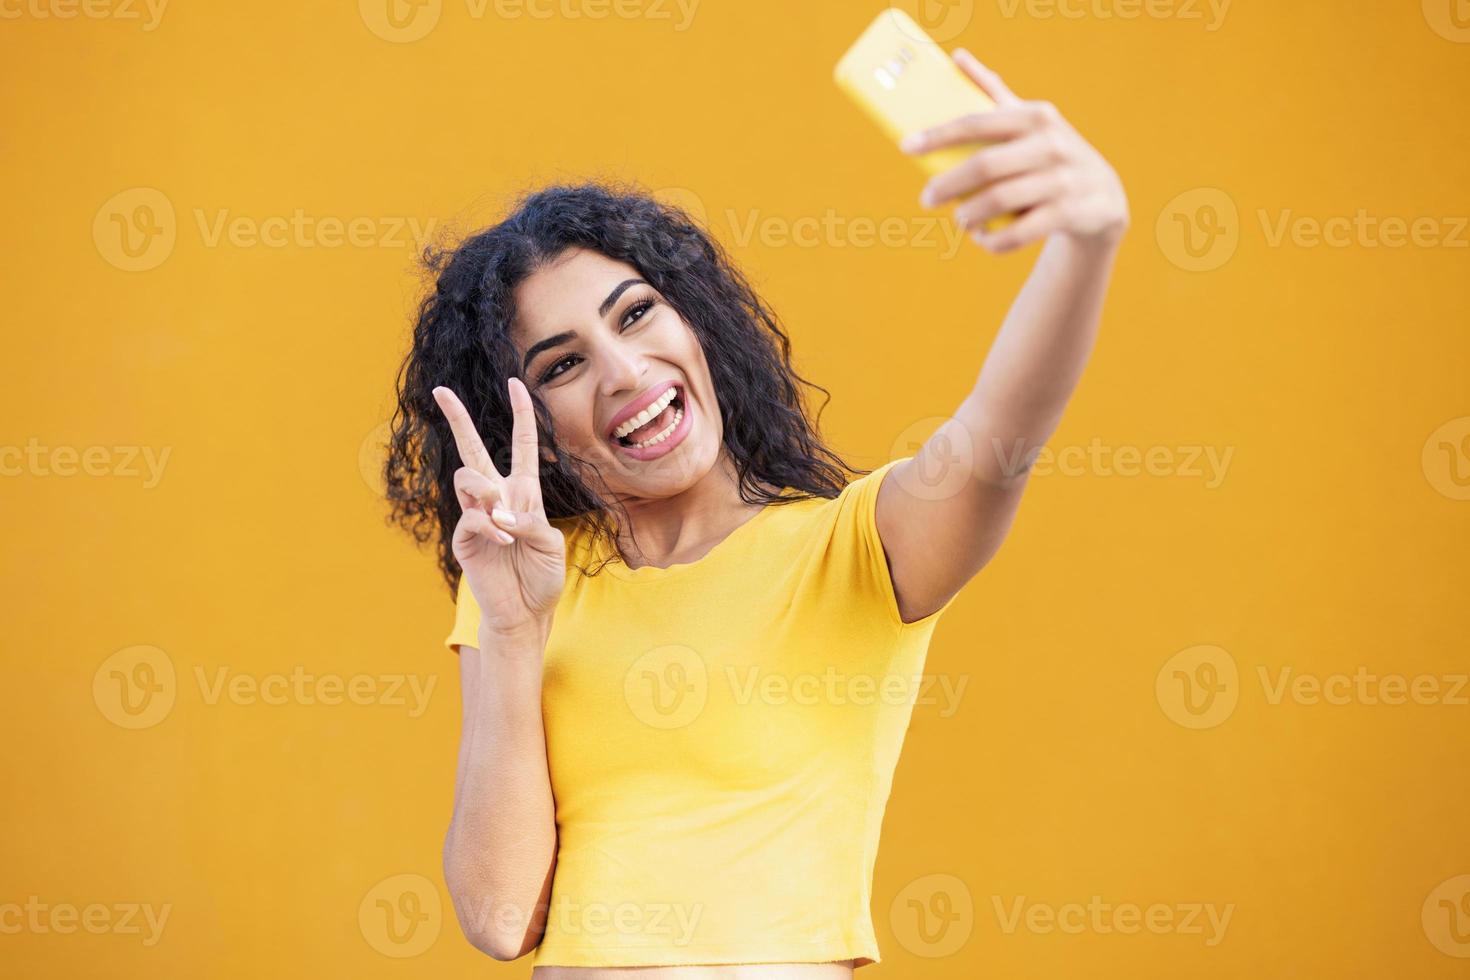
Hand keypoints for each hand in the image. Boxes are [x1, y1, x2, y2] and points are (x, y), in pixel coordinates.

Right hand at [432, 378, 565, 639]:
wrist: (526, 612)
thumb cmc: (542, 576)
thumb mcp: (550, 544)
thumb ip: (530, 521)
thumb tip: (500, 512)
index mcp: (524, 492)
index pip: (522, 445)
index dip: (521, 414)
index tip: (515, 383)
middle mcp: (497, 498)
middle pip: (473, 449)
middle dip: (457, 418)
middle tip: (440, 390)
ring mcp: (477, 517)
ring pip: (467, 478)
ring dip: (486, 491)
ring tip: (502, 517)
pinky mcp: (464, 539)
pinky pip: (471, 518)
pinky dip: (490, 528)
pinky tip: (504, 544)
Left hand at [901, 48, 1129, 253]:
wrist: (1103, 197)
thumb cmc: (1050, 154)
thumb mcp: (1028, 121)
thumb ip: (993, 92)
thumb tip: (958, 57)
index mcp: (1035, 116)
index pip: (977, 122)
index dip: (938, 135)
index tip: (906, 147)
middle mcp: (1051, 144)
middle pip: (985, 166)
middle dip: (948, 185)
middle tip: (927, 199)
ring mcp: (1062, 180)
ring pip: (999, 201)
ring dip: (969, 215)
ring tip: (959, 220)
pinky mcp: (1069, 213)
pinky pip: (1019, 232)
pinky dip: (993, 240)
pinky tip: (982, 237)